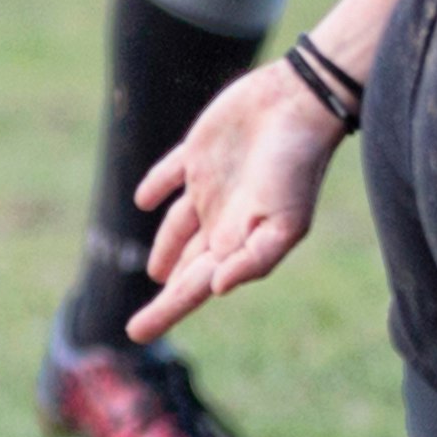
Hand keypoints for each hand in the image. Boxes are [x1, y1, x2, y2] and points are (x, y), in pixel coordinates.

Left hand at [128, 58, 347, 338]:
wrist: (300, 103)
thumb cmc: (296, 166)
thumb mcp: (285, 223)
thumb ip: (254, 260)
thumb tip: (217, 289)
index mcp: (237, 240)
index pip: (194, 285)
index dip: (166, 310)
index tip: (136, 332)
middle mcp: (222, 218)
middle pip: (186, 266)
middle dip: (166, 296)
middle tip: (140, 328)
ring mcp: (209, 185)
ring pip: (178, 227)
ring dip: (166, 250)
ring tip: (156, 273)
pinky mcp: (199, 152)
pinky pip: (169, 175)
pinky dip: (156, 188)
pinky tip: (144, 201)